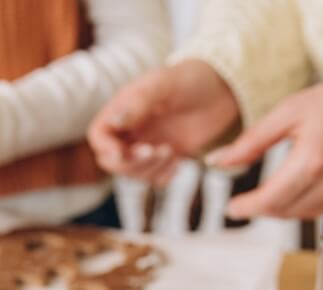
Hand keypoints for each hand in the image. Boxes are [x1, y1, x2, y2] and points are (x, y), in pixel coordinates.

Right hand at [88, 59, 239, 184]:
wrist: (223, 88)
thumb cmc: (191, 79)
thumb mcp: (163, 85)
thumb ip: (137, 104)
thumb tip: (114, 122)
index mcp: (123, 109)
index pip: (99, 136)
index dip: (106, 149)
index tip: (124, 153)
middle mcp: (132, 129)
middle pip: (113, 161)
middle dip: (131, 163)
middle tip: (156, 151)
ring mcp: (149, 144)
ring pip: (134, 173)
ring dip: (150, 170)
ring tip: (171, 151)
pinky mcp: (167, 156)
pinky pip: (155, 178)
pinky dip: (163, 177)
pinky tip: (179, 162)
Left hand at [213, 61, 322, 218]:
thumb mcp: (290, 111)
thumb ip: (252, 141)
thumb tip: (218, 162)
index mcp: (313, 159)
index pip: (270, 200)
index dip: (247, 208)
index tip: (231, 208)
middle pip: (286, 212)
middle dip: (263, 207)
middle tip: (249, 200)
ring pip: (306, 216)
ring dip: (286, 208)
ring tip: (276, 191)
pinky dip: (310, 205)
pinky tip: (305, 188)